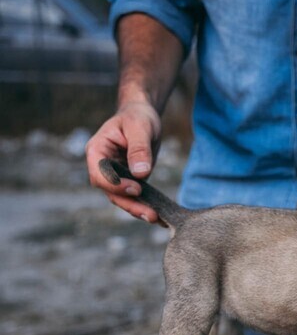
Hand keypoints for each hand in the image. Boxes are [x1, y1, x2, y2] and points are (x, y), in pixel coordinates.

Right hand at [85, 101, 161, 221]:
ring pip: (122, 198)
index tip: (136, 188)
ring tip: (157, 218)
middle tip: (151, 214)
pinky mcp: (128, 180)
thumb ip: (139, 149)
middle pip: (110, 191)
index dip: (115, 185)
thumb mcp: (140, 127)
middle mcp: (102, 166)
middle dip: (129, 204)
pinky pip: (133, 196)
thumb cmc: (138, 117)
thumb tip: (141, 173)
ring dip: (137, 209)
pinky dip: (144, 205)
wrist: (142, 116)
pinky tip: (160, 215)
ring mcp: (115, 175)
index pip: (99, 174)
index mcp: (97, 151)